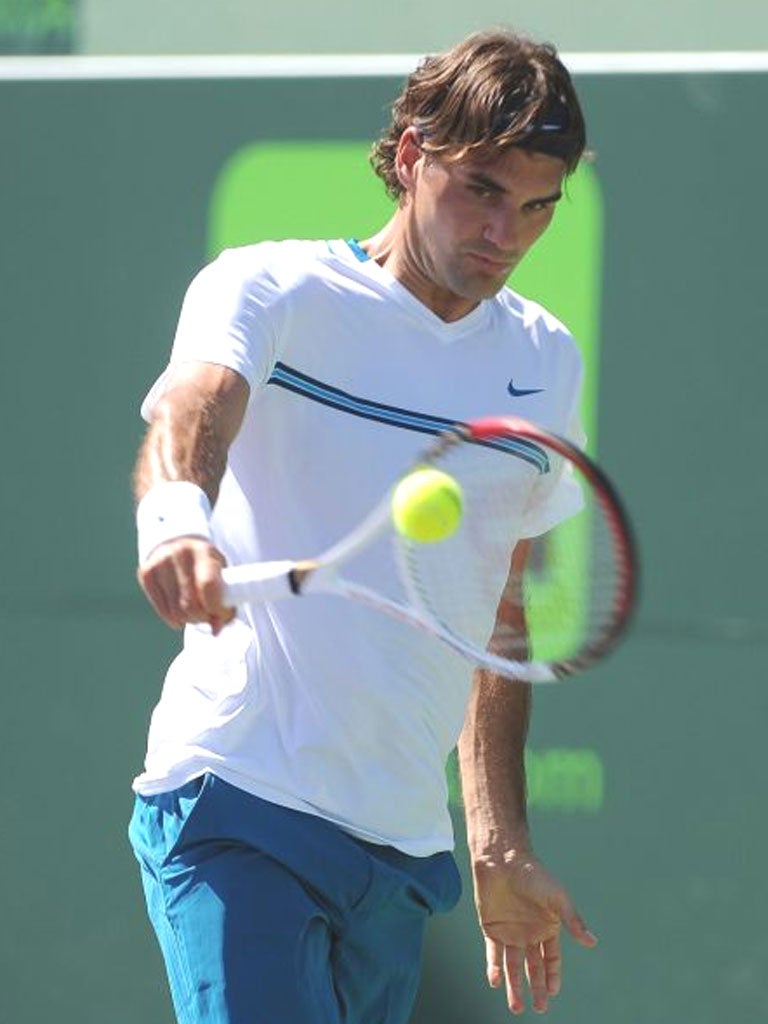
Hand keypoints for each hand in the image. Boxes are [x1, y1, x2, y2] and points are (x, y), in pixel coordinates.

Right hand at [137, 537, 234, 635]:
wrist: (178, 541)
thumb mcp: (220, 571)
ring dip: (189, 620)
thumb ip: (224, 599)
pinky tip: (181, 616)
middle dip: (203, 618)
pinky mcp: (146, 573)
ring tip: (196, 615)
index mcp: (203, 551)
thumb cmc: (205, 562)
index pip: (208, 587)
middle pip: (190, 604)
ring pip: (176, 612)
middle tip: (209, 617)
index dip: (217, 609)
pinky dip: (174, 620)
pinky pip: (162, 611)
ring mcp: (159, 563)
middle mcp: (179, 555)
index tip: (223, 615)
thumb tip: (216, 630)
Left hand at [472, 852, 596, 1014]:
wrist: (503, 860)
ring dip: (514, 986)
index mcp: (547, 926)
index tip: (553, 992)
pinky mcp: (491, 928)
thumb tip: (592, 942)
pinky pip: (493, 954)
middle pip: (533, 967)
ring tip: (517, 1007)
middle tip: (540, 1008)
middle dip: (536, 988)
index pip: (551, 958)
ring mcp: (509, 932)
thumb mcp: (557, 898)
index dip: (552, 976)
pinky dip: (494, 969)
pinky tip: (496, 982)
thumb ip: (572, 921)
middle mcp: (529, 933)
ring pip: (513, 966)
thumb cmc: (533, 874)